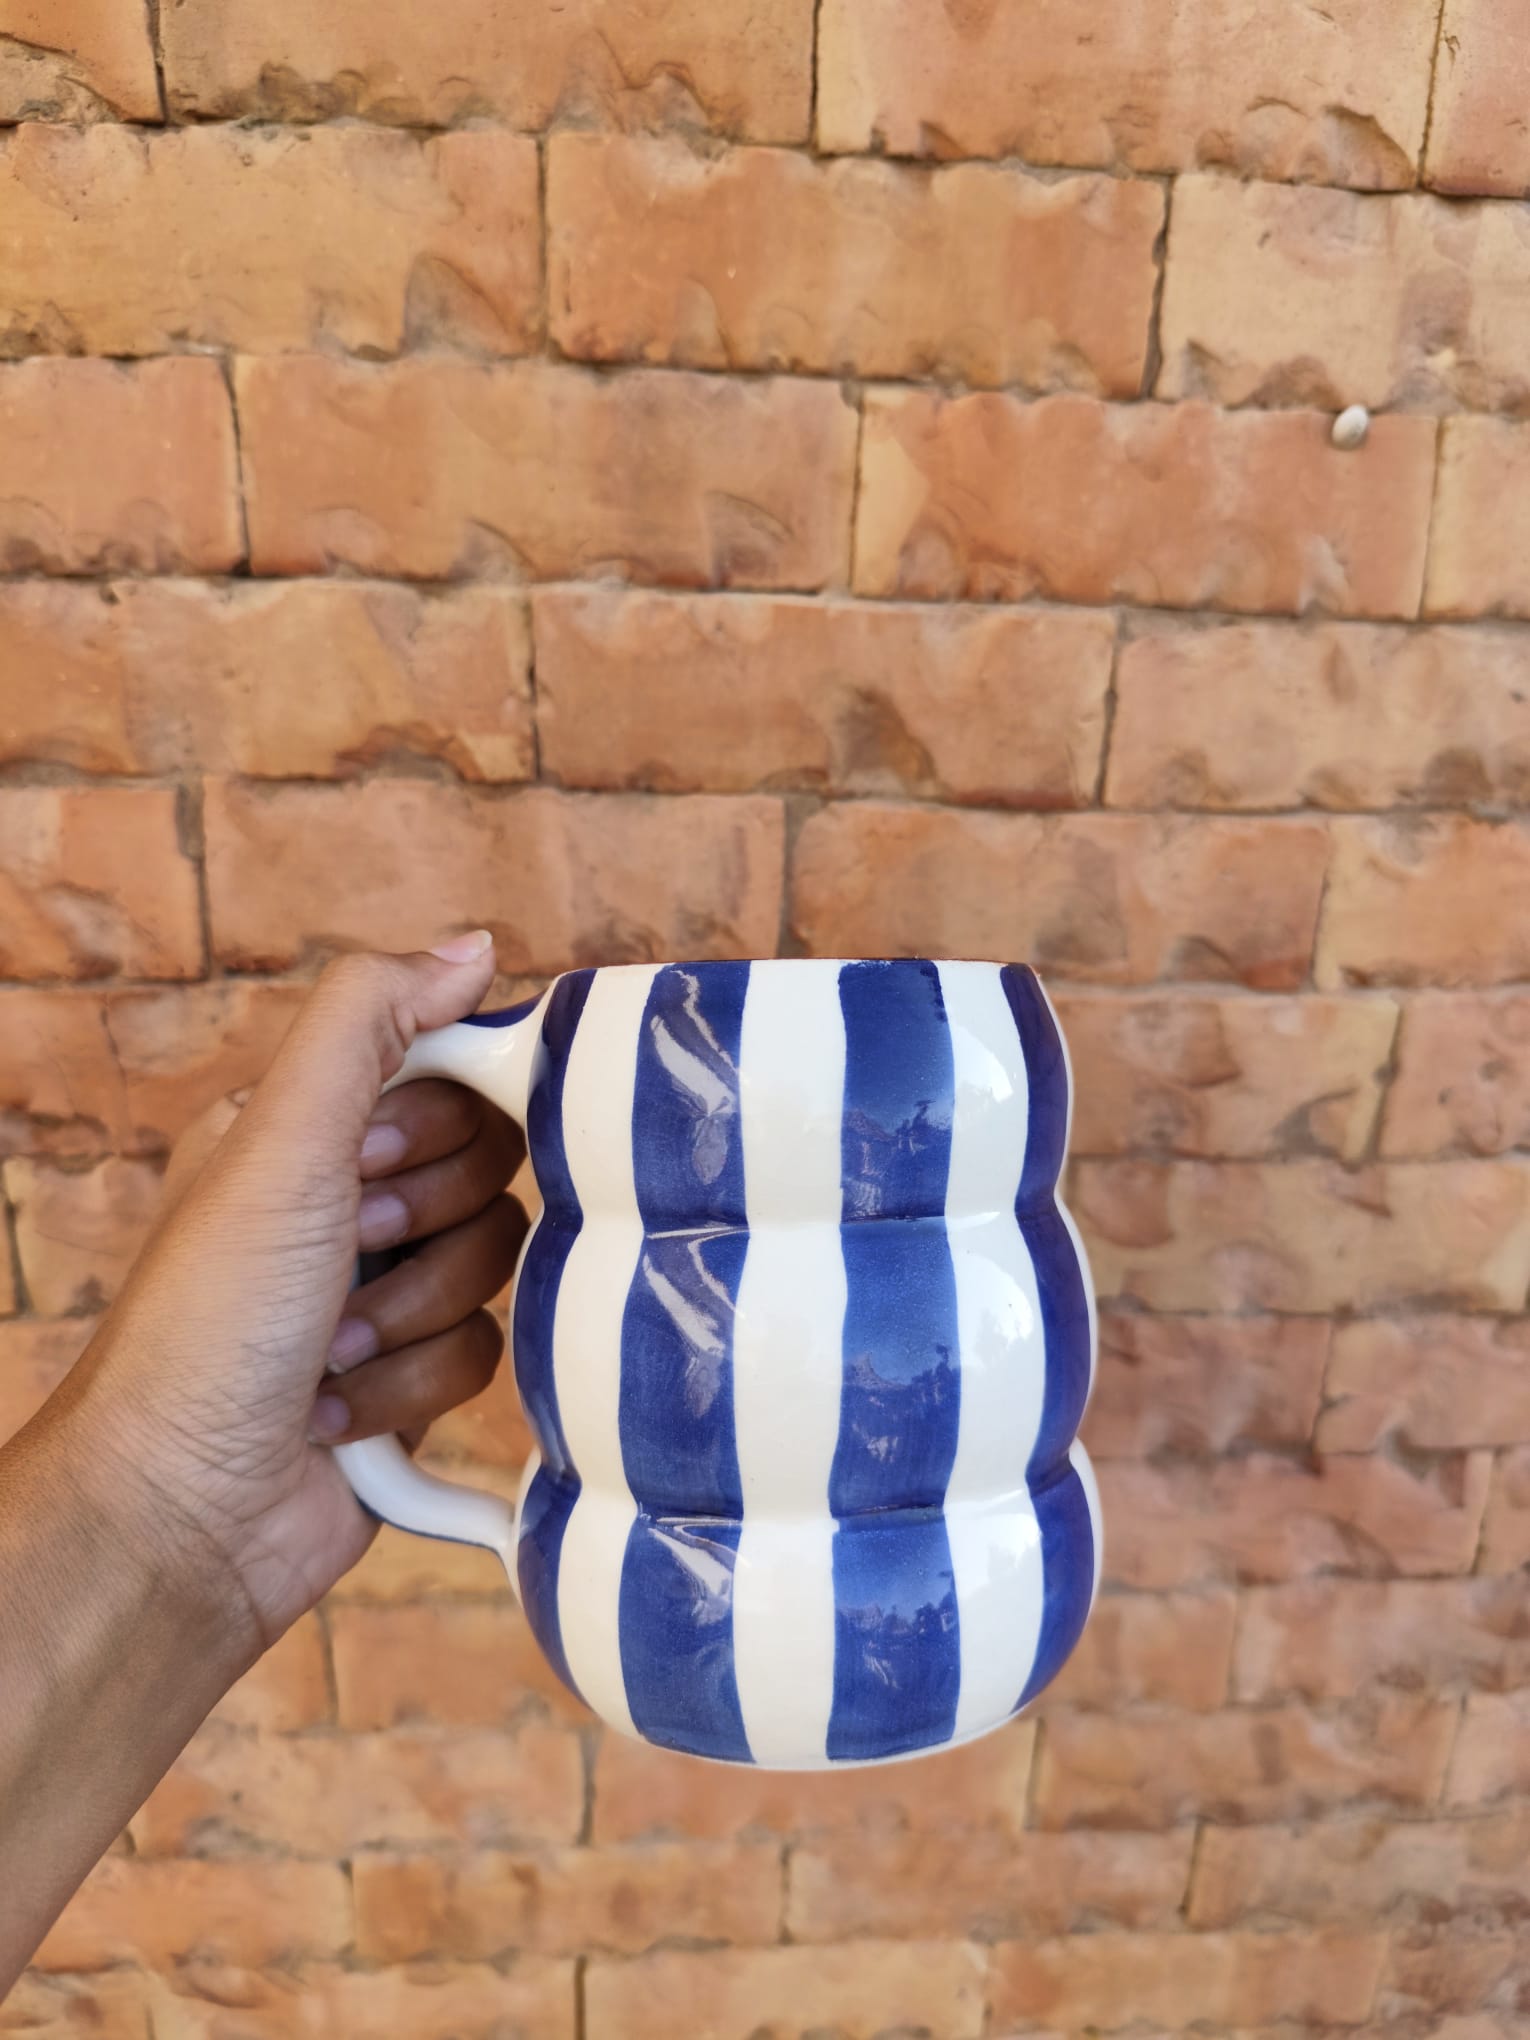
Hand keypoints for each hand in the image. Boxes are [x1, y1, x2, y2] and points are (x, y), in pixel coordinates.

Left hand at [62, 935, 527, 1661]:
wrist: (183, 1515)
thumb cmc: (207, 1324)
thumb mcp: (278, 1141)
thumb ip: (371, 1022)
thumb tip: (473, 945)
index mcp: (305, 1125)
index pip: (452, 1070)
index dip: (439, 1121)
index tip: (380, 1161)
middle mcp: (346, 1197)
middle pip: (491, 1167)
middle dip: (426, 1225)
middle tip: (347, 1254)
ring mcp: (381, 1289)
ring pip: (498, 1264)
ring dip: (414, 1316)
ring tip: (330, 1349)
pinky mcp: (413, 1376)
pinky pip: (490, 1352)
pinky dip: (418, 1386)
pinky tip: (342, 1412)